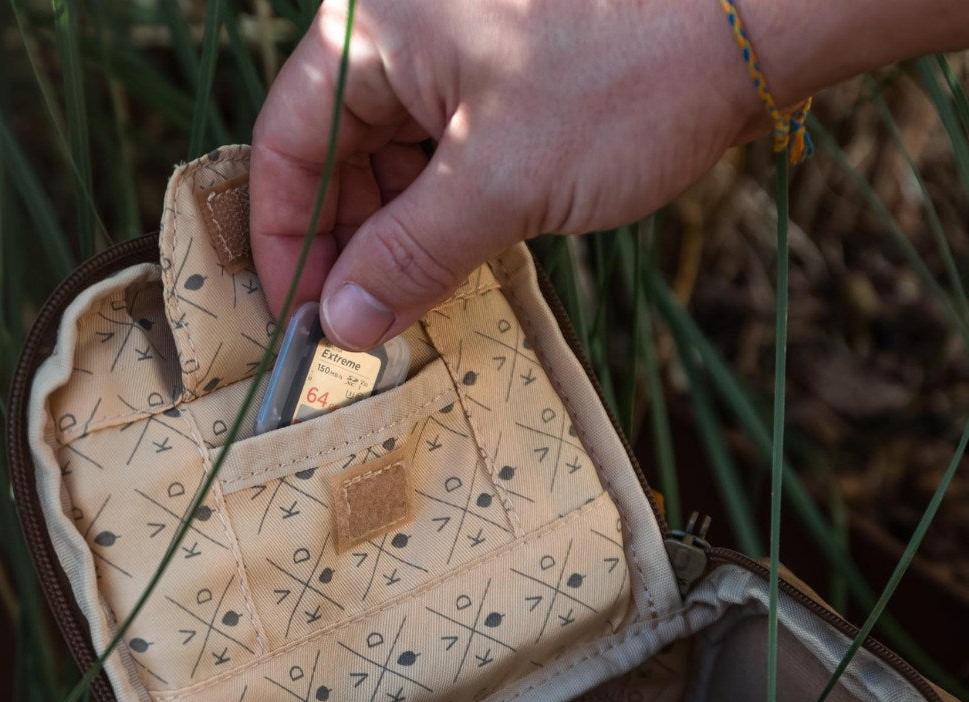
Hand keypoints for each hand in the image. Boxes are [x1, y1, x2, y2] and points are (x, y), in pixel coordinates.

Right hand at [249, 0, 760, 349]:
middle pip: (334, 156)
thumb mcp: (502, 179)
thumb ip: (410, 255)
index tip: (302, 320)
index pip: (284, 145)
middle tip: (365, 329)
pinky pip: (444, 158)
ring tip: (415, 304)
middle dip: (348, 247)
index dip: (285, 242)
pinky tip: (456, 263)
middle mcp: (401, 29)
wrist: (758, 15)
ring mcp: (455, 51)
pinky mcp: (501, 79)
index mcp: (371, 27)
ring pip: (392, 163)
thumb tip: (341, 325)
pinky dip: (444, 215)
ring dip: (399, 239)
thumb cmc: (630, 73)